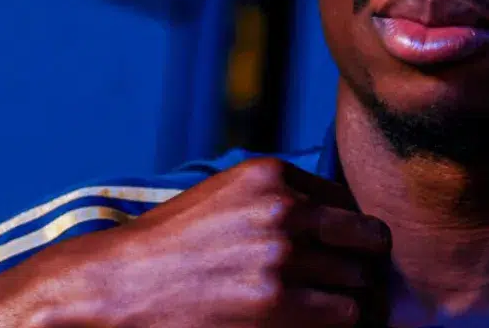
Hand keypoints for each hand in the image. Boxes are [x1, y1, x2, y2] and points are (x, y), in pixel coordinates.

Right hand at [37, 157, 391, 327]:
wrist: (119, 286)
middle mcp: (284, 209)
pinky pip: (344, 315)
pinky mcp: (276, 303)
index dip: (349, 235)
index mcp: (272, 175)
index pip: (349, 203)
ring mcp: (282, 256)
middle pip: (369, 239)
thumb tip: (342, 221)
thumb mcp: (226, 197)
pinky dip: (340, 324)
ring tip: (335, 312)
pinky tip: (317, 324)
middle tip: (354, 286)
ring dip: (355, 300)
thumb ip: (280, 199)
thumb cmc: (173, 247)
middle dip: (366, 264)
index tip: (341, 256)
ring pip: (362, 282)